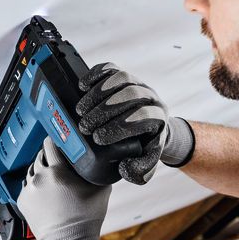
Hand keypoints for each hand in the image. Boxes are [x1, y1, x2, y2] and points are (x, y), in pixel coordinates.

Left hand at [18, 137, 110, 239]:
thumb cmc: (87, 217)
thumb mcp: (101, 190)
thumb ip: (99, 171)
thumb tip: (103, 158)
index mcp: (58, 171)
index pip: (51, 143)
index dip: (55, 139)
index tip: (58, 137)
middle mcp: (40, 177)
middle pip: (40, 155)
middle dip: (49, 156)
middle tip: (58, 160)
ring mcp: (29, 189)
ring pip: (32, 170)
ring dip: (40, 170)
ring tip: (52, 178)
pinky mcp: (21, 201)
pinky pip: (26, 185)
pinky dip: (34, 185)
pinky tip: (45, 191)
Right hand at [76, 62, 194, 184]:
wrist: (151, 126)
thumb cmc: (144, 145)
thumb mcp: (146, 162)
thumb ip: (139, 171)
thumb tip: (124, 167)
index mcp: (158, 118)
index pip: (142, 117)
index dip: (119, 127)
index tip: (98, 139)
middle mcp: (150, 97)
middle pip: (130, 96)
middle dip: (104, 111)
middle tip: (85, 126)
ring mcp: (137, 83)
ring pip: (121, 79)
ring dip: (98, 93)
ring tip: (80, 110)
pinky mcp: (123, 76)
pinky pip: (112, 68)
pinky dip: (96, 74)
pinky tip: (82, 86)